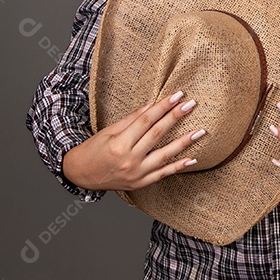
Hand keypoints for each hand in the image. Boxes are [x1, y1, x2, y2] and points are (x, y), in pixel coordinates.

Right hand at [62, 91, 204, 191]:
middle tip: (191, 105)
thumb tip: (152, 104)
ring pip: (165, 155)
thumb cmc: (93, 150)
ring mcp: (136, 174)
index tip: (177, 96)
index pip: (147, 120)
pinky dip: (178, 167)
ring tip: (200, 131)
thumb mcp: (109, 131)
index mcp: (120, 143)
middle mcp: (129, 159)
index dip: (163, 106)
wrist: (80, 175)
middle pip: (157, 134)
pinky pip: (163, 174)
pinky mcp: (140, 184)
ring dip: (184, 142)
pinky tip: (192, 159)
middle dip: (175, 117)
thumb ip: (132, 119)